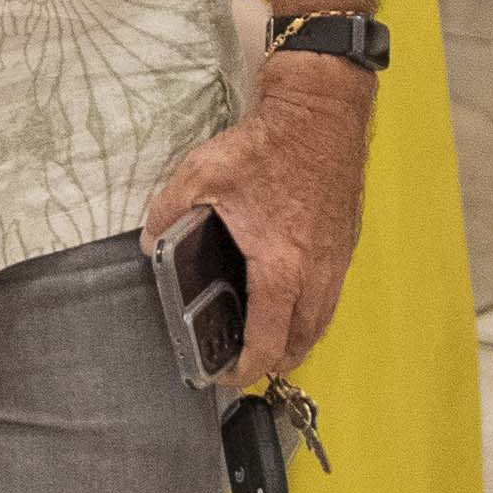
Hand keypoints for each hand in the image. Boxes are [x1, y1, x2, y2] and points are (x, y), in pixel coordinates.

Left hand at [144, 56, 374, 385]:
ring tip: (268, 347)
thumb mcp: (200, 176)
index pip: (267, 339)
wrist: (319, 115)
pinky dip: (311, 313)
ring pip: (320, 321)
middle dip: (273, 362)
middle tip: (244, 366)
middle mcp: (315, 273)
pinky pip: (330, 296)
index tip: (228, 378)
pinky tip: (292, 305)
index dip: (247, 367)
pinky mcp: (344, 244)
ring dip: (296, 341)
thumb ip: (167, 213)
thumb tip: (148, 241)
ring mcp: (336, 260)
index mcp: (280, 267)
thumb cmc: (265, 146)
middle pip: (300, 340)